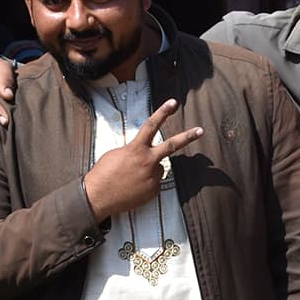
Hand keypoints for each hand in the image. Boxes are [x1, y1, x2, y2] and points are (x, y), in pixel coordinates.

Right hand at [82, 99, 203, 221]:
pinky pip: (153, 183)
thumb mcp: (116, 154)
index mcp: (136, 149)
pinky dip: (145, 184)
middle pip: (172, 145)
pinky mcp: (153, 191)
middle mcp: (148, 161)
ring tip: (130, 178)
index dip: (163, 112)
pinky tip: (132, 188)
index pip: (151, 125)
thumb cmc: (103, 174)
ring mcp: (152, 177)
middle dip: (188, 136)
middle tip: (201, 130)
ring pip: (157, 169)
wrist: (98, 197)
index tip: (173, 102)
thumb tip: (144, 155)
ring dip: (148, 171)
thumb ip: (134, 151)